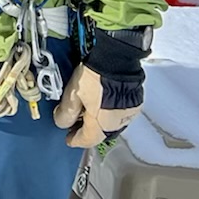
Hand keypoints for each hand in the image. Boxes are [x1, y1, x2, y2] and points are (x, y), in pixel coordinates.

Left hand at [53, 27, 148, 147]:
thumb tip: (62, 123)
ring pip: (112, 126)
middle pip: (101, 134)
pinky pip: (120, 115)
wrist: (118, 58)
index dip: (76, 140)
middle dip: (88, 132)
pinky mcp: (135, 103)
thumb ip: (66, 113)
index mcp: (102, 124)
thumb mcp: (73, 95)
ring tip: (87, 115)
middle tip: (76, 126)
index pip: (87, 140)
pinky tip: (101, 106)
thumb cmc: (95, 76)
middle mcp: (118, 123)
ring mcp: (129, 113)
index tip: (69, 139)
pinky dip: (109, 114)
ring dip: (99, 123)